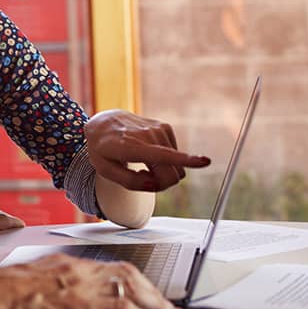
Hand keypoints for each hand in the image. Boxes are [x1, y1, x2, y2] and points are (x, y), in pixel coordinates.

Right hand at [0, 254, 183, 308]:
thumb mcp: (24, 289)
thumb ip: (44, 294)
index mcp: (60, 264)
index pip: (104, 267)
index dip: (126, 278)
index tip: (139, 288)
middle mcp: (75, 268)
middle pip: (124, 273)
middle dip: (149, 288)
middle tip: (166, 303)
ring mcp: (80, 284)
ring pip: (131, 286)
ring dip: (154, 301)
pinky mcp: (83, 304)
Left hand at [86, 109, 210, 191]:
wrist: (103, 122)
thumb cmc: (102, 149)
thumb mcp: (105, 170)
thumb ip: (130, 182)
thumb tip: (155, 185)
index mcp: (131, 146)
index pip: (162, 155)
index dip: (186, 160)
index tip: (205, 161)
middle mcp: (148, 135)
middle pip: (172, 173)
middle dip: (162, 183)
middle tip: (141, 178)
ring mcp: (158, 129)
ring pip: (176, 166)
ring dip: (161, 171)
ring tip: (141, 163)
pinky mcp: (165, 128)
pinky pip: (175, 157)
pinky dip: (164, 160)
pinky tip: (147, 153)